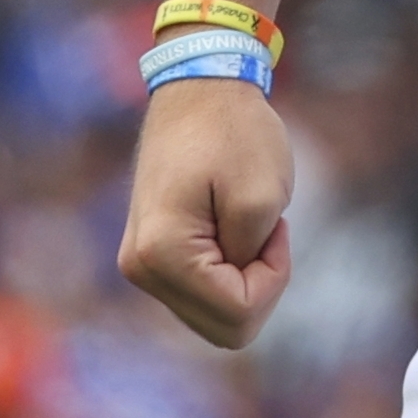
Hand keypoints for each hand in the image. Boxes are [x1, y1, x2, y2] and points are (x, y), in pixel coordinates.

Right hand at [118, 78, 294, 348]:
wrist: (199, 88)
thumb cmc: (236, 132)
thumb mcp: (264, 196)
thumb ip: (252, 260)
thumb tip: (233, 298)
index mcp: (162, 255)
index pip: (238, 314)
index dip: (274, 277)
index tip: (277, 226)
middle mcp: (140, 269)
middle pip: (223, 328)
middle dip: (258, 285)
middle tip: (266, 229)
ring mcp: (141, 265)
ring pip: (213, 315)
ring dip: (244, 278)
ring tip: (246, 224)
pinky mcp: (151, 256)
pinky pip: (201, 293)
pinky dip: (229, 271)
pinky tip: (232, 227)